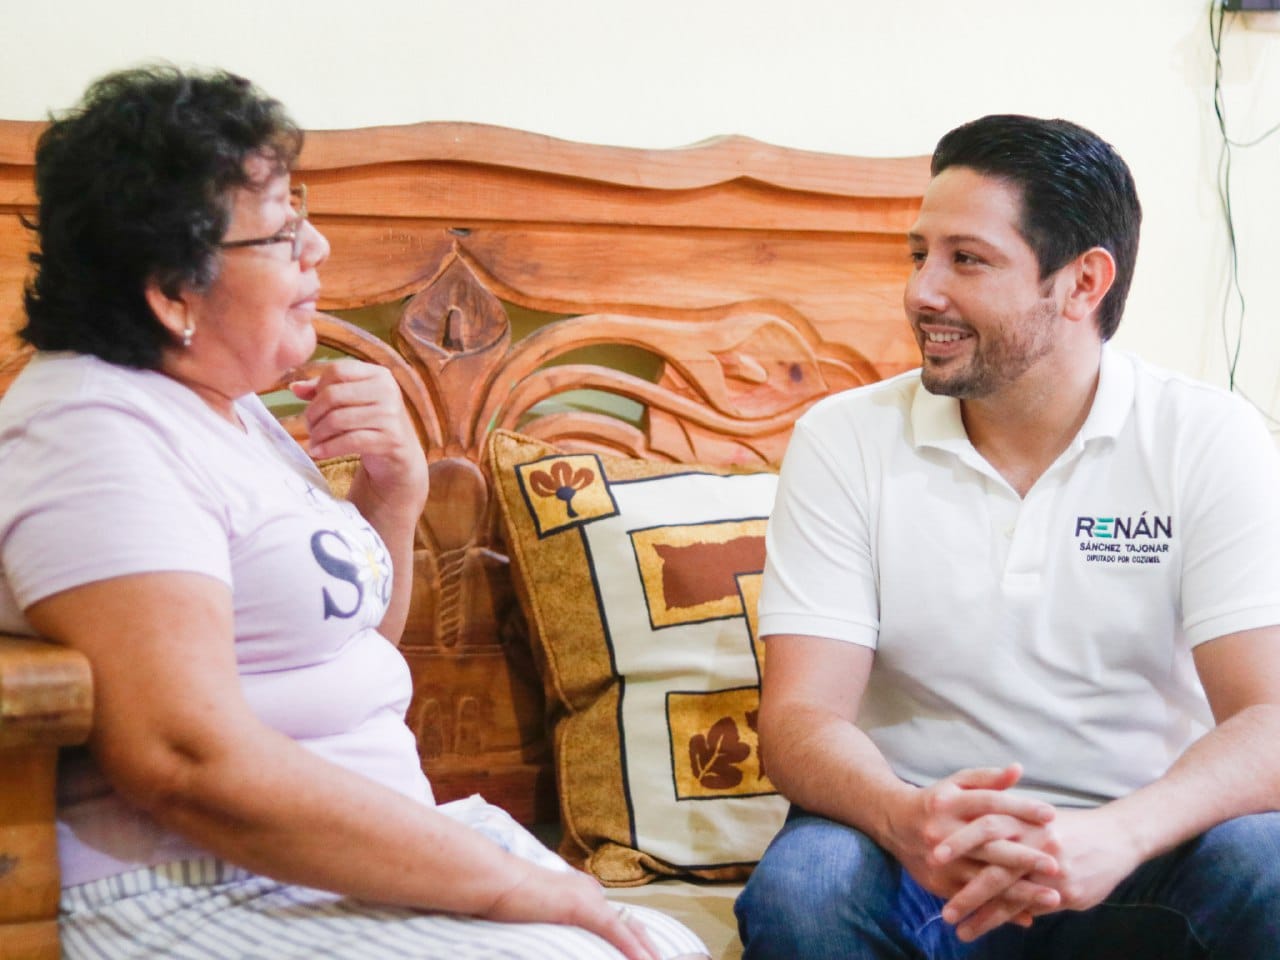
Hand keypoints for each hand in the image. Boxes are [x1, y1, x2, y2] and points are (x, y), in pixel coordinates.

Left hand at [291, 359, 427, 513]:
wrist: (399, 457)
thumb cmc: (371, 424)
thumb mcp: (352, 402)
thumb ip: (325, 391)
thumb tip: (294, 387)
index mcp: (379, 374)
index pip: (337, 371)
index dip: (318, 387)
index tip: (313, 404)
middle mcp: (388, 390)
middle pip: (333, 395)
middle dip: (313, 413)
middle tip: (308, 426)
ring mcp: (390, 415)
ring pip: (337, 419)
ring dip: (318, 433)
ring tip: (314, 441)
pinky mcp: (390, 439)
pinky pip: (349, 441)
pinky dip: (328, 448)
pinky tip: (318, 452)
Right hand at [485, 865, 661, 959]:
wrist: (494, 882)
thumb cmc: (505, 899)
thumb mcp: (537, 915)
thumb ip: (556, 925)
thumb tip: (560, 938)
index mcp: (582, 892)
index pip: (617, 919)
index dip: (635, 938)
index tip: (647, 955)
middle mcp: (591, 891)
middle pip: (629, 923)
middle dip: (647, 947)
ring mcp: (588, 897)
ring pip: (627, 929)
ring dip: (645, 953)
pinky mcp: (581, 906)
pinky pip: (615, 931)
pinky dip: (632, 948)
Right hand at [886, 764, 1059, 937]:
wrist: (894, 823)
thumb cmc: (936, 801)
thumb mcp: (956, 783)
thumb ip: (988, 779)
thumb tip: (1018, 770)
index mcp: (949, 803)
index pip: (989, 803)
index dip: (1020, 807)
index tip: (1051, 815)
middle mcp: (942, 831)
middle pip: (987, 845)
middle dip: (1023, 856)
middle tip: (1056, 863)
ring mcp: (940, 861)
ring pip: (983, 878)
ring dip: (1019, 890)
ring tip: (1053, 896)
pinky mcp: (938, 883)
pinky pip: (974, 898)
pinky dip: (1000, 909)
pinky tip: (1027, 914)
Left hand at [939, 806, 1139, 940]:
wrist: (1118, 836)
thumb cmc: (1069, 825)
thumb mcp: (1036, 812)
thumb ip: (1005, 814)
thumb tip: (967, 815)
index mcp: (1026, 819)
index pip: (987, 827)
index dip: (960, 839)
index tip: (932, 850)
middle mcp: (1037, 843)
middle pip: (995, 864)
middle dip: (966, 885)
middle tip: (939, 896)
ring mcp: (1053, 870)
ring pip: (1010, 893)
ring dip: (981, 912)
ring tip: (956, 926)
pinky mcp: (1067, 893)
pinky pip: (1029, 907)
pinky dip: (1005, 918)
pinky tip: (984, 927)